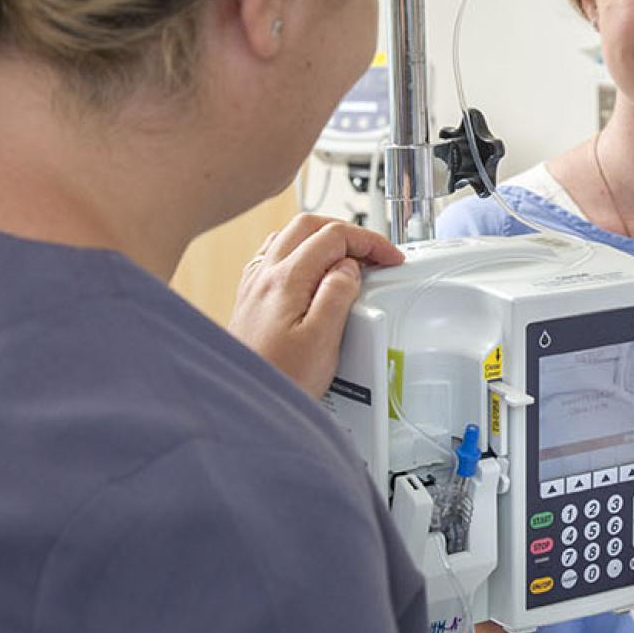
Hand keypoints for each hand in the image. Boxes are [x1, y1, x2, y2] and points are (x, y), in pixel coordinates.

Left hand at [226, 215, 402, 395]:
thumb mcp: (322, 340)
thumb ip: (338, 295)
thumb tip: (348, 268)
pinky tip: (312, 275)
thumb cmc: (280, 379)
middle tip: (372, 254)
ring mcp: (254, 285)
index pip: (333, 236)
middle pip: (308, 226)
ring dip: (322, 239)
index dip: (368, 241)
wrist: (244, 406)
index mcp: (286, 280)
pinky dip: (301, 254)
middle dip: (346, 232)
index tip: (389, 257)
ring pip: (289, 238)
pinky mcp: (250, 299)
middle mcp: (264, 275)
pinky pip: (274, 257)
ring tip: (347, 260)